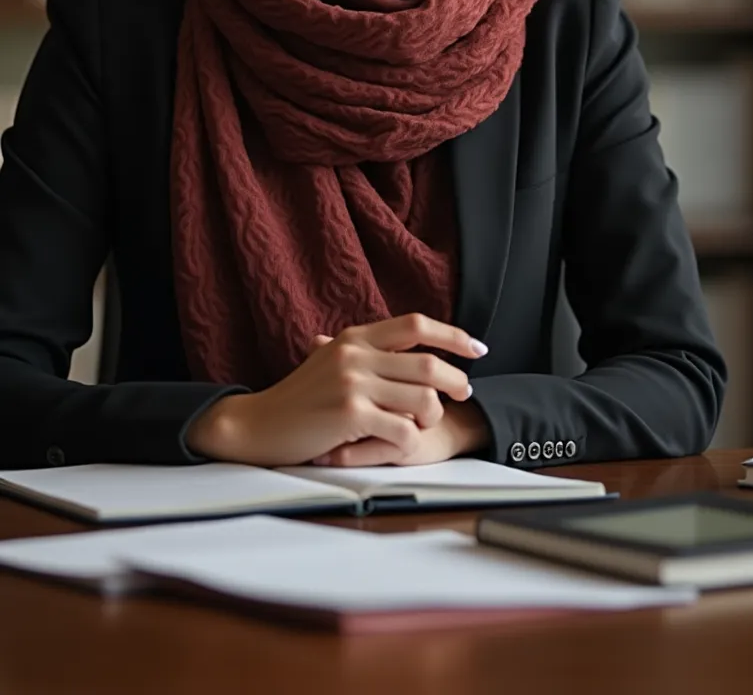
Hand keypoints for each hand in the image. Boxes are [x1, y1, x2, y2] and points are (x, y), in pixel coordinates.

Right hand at [185, 312, 486, 467]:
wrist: (257, 425)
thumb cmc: (297, 399)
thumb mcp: (330, 360)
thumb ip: (365, 351)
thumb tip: (410, 345)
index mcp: (354, 337)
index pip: (416, 325)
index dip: (452, 335)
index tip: (476, 348)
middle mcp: (356, 354)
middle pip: (428, 363)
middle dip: (456, 380)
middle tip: (465, 393)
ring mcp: (353, 383)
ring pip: (423, 400)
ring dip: (431, 417)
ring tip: (420, 426)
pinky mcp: (350, 414)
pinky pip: (403, 431)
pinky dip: (409, 442)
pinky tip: (397, 445)